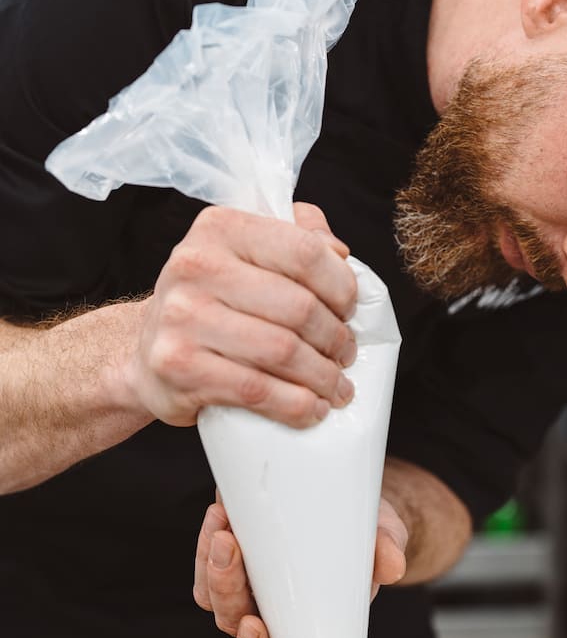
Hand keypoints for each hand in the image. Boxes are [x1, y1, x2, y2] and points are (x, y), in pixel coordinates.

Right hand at [121, 203, 357, 428]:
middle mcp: (195, 266)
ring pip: (283, 351)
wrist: (145, 351)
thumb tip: (340, 252)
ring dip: (323, 377)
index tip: (349, 310)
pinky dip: (296, 405)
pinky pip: (258, 390)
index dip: (341, 286)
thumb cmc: (210, 302)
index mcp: (220, 228)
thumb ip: (295, 237)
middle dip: (336, 338)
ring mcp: (183, 317)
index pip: (304, 251)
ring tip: (336, 386)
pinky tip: (312, 409)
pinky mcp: (179, 367)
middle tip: (346, 355)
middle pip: (299, 307)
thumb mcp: (244, 254)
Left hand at [194, 496, 408, 637]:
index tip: (255, 629)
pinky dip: (208, 543)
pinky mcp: (234, 561)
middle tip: (232, 552)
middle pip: (234, 624)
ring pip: (213, 597)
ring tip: (224, 530)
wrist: (352, 509)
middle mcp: (272, 620)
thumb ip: (387, 551)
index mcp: (306, 636)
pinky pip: (207, 565)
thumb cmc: (368, 541)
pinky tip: (221, 514)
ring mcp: (249, 592)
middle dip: (227, 592)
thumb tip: (392, 564)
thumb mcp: (385, 539)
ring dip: (212, 567)